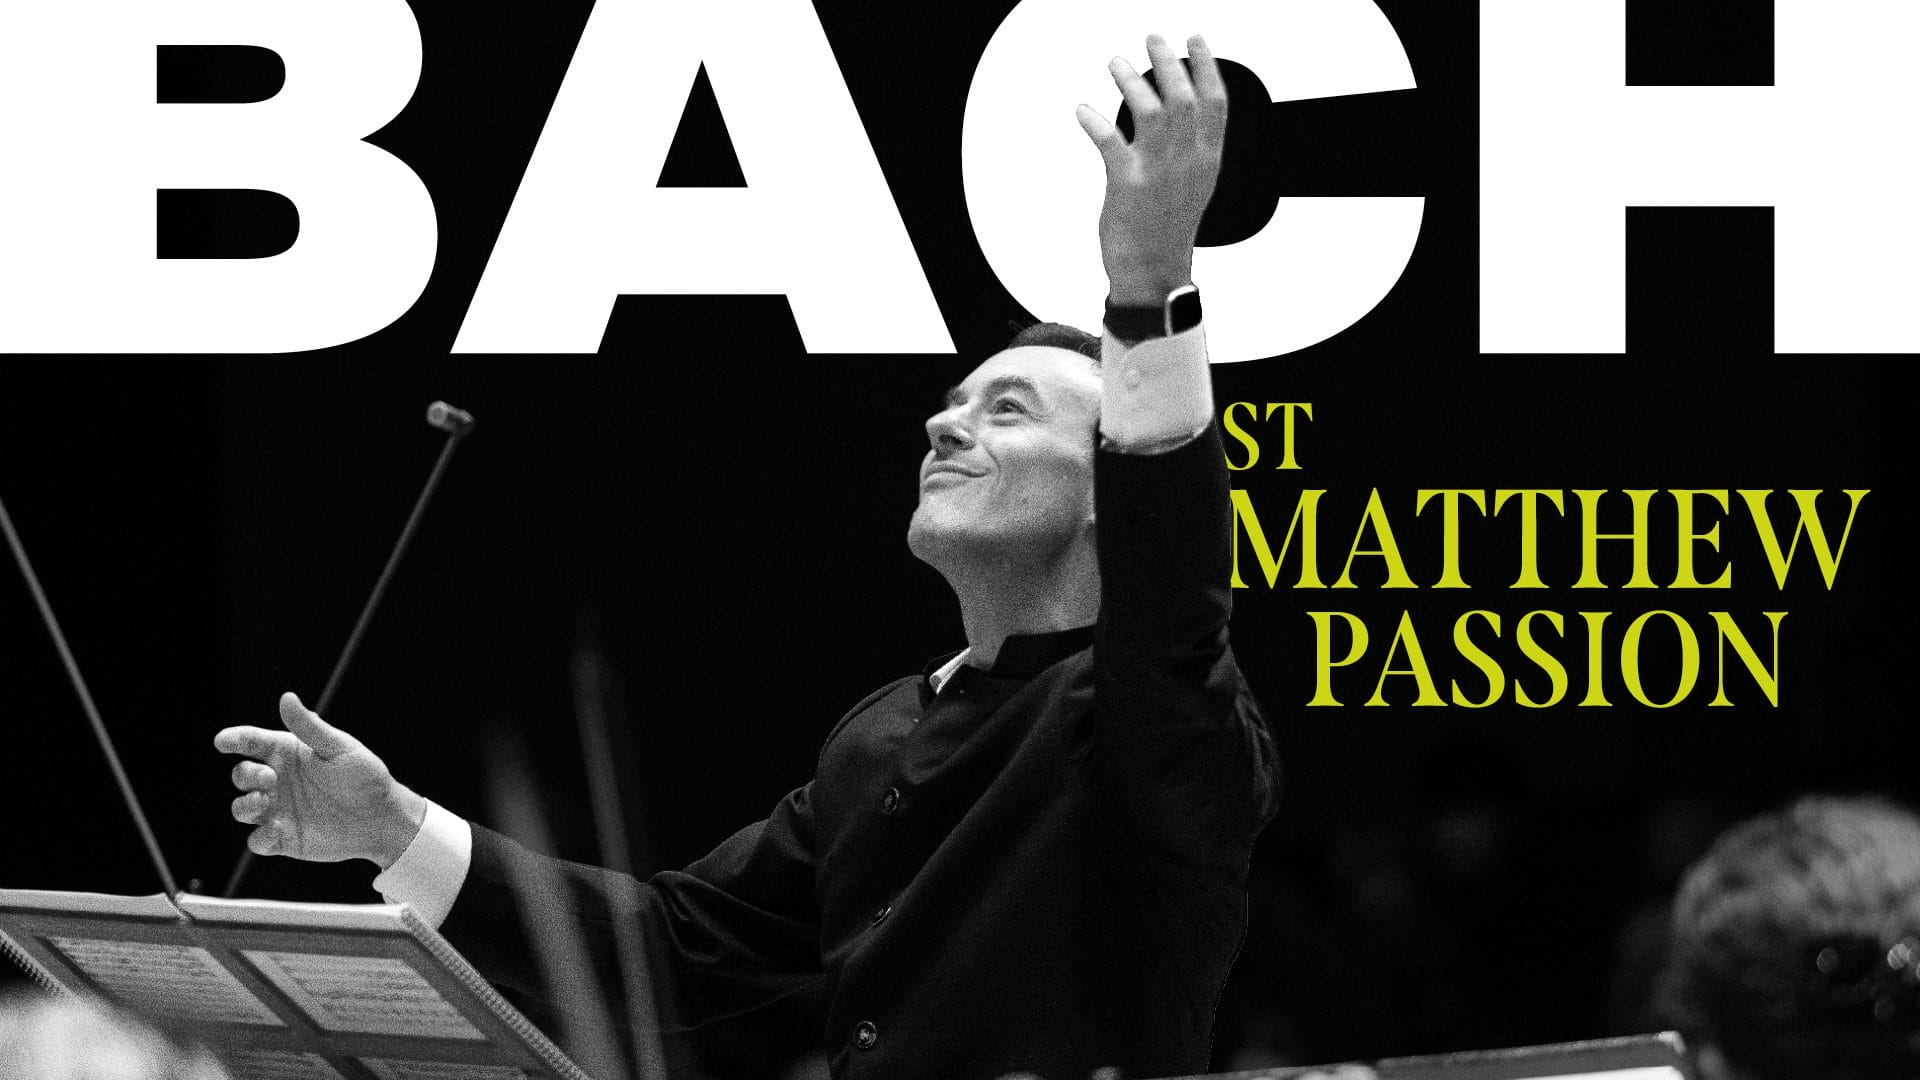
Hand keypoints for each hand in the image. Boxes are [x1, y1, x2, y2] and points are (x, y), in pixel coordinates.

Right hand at [214, 692, 424, 867]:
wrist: (383, 817)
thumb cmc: (365, 776)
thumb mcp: (339, 748)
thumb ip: (309, 727)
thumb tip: (287, 697)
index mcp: (288, 753)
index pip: (252, 742)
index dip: (234, 739)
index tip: (223, 741)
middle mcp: (277, 781)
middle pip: (242, 775)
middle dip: (245, 775)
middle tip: (269, 777)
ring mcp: (277, 810)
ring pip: (241, 808)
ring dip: (244, 806)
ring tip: (263, 801)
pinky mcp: (283, 838)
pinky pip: (257, 840)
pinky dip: (259, 837)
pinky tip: (276, 830)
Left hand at [1076, 33, 1227, 305]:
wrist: (1153, 270)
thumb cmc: (1169, 226)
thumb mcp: (1196, 183)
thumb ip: (1193, 146)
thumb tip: (1180, 109)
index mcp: (1208, 159)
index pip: (1216, 102)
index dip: (1207, 66)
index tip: (1196, 39)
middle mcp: (1188, 161)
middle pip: (1183, 98)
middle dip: (1168, 62)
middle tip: (1153, 39)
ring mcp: (1158, 172)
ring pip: (1150, 112)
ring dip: (1132, 82)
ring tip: (1116, 64)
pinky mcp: (1127, 185)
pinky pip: (1110, 143)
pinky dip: (1095, 122)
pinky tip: (1082, 110)